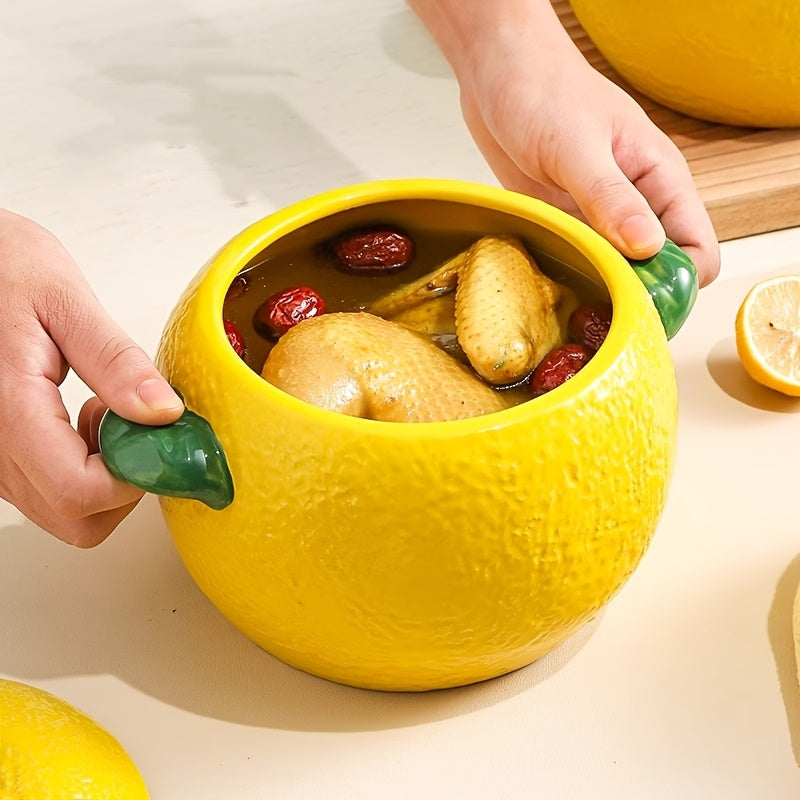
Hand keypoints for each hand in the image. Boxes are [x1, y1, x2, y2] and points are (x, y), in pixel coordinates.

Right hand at [0, 210, 183, 546]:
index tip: (156, 435)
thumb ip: (115, 362)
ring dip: (103, 479)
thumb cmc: (1, 268)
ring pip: (63, 514)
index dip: (133, 475)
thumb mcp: (64, 300)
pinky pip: (46, 493)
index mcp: (7, 409)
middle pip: (76, 520)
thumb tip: (165, 413)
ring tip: (103, 413)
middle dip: (123, 485)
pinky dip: (80, 474)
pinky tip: (81, 421)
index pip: (80, 491)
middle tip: (132, 427)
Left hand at [409, 0, 719, 285]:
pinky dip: (570, 274)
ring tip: (573, 305)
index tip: (646, 303)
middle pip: (656, 270)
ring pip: (615, 270)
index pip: (697, 247)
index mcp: (658, 180)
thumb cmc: (545, 92)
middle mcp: (635, 204)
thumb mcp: (578, 147)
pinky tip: (551, 284)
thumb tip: (649, 248)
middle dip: (637, 295)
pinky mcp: (565, 221)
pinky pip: (578, 259)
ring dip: (599, 289)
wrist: (498, 75)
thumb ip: (611, 198)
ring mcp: (598, 216)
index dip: (680, 281)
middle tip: (602, 312)